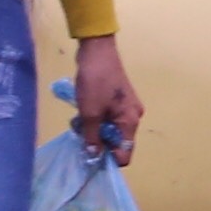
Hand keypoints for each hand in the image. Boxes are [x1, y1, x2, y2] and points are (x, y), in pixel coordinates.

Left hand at [69, 35, 140, 156]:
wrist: (97, 52)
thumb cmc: (95, 82)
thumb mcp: (90, 113)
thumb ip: (91, 137)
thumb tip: (93, 157)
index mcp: (130, 121)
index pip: (125, 153)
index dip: (107, 159)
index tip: (88, 157)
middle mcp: (132, 117)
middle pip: (116, 142)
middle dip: (97, 142)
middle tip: (78, 134)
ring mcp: (125, 108)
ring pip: (109, 130)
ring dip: (93, 130)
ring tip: (77, 120)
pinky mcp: (116, 100)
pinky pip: (106, 118)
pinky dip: (94, 119)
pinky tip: (82, 112)